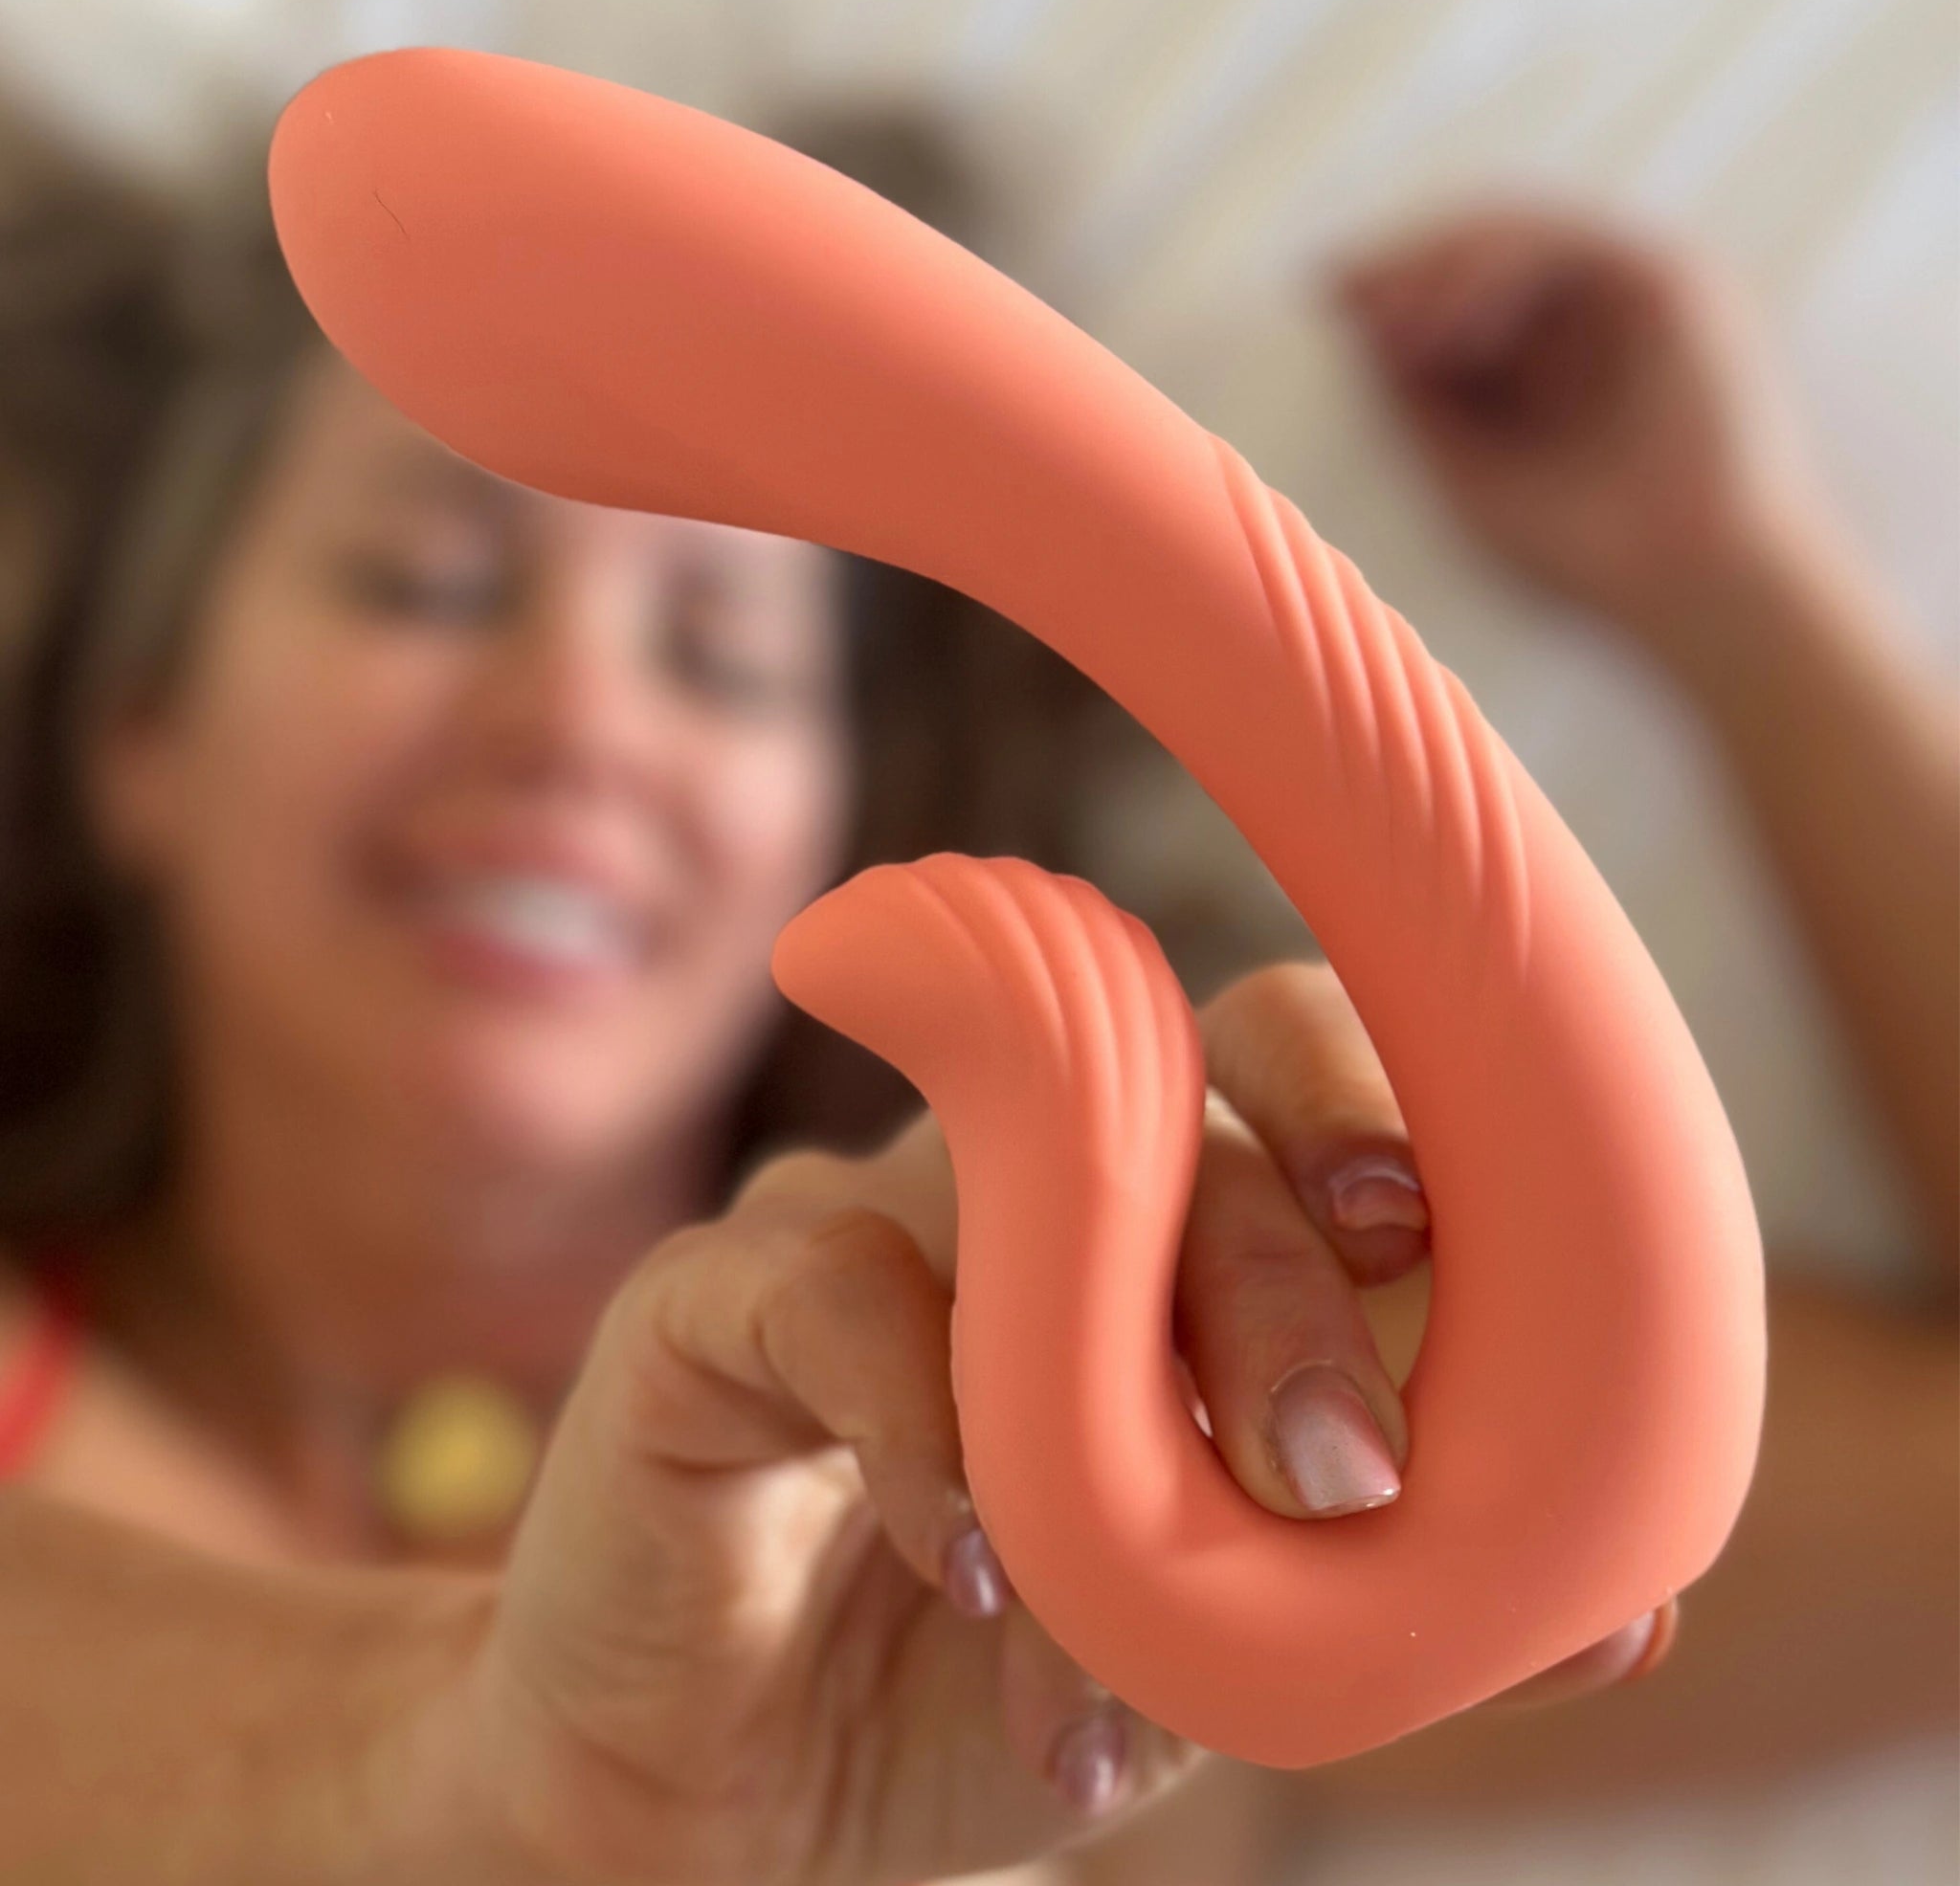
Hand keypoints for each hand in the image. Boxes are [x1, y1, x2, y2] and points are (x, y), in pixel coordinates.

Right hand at [402, 962, 1669, 1884]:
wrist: (731, 1799)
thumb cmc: (991, 1689)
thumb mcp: (1214, 1660)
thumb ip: (1393, 1609)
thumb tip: (1634, 1607)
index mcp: (1147, 1221)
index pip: (1267, 1064)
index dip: (1358, 1097)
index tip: (1429, 1227)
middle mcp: (1010, 1175)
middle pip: (1166, 1109)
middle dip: (1276, 1283)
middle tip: (1344, 1474)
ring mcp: (859, 1208)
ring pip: (1004, 1197)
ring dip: (1099, 1399)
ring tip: (1143, 1593)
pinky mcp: (711, 1293)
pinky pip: (831, 1292)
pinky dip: (925, 1429)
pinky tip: (977, 1571)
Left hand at [1331, 207, 1837, 652]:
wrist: (1689, 587)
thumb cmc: (1583, 557)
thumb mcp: (1465, 476)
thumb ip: (1412, 405)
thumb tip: (1350, 331)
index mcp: (1536, 372)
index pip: (1452, 302)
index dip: (1385, 295)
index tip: (1317, 303)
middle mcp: (1581, 326)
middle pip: (1478, 256)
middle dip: (1402, 266)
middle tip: (1332, 289)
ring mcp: (1625, 300)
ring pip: (1516, 235)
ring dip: (1438, 263)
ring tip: (1380, 311)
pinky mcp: (1666, 280)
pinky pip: (1563, 238)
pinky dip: (1494, 264)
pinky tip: (1440, 312)